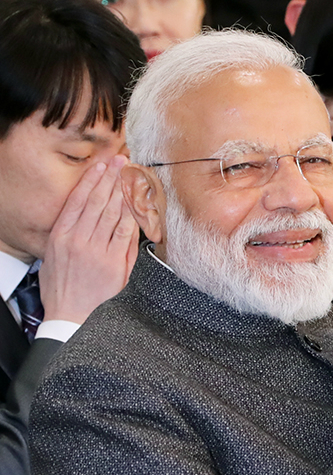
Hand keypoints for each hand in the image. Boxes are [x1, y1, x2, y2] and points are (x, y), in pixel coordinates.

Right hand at [39, 157, 139, 323]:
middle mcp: (78, 240)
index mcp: (61, 235)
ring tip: (130, 175)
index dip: (92, 180)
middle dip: (111, 179)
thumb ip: (72, 233)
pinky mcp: (113, 262)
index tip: (102, 165)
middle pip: (97, 202)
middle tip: (121, 161)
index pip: (78, 200)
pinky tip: (136, 202)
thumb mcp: (54, 254)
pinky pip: (125, 234)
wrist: (68, 312)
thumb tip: (91, 212)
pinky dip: (131, 216)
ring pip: (112, 214)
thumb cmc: (61, 284)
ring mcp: (96, 251)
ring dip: (122, 192)